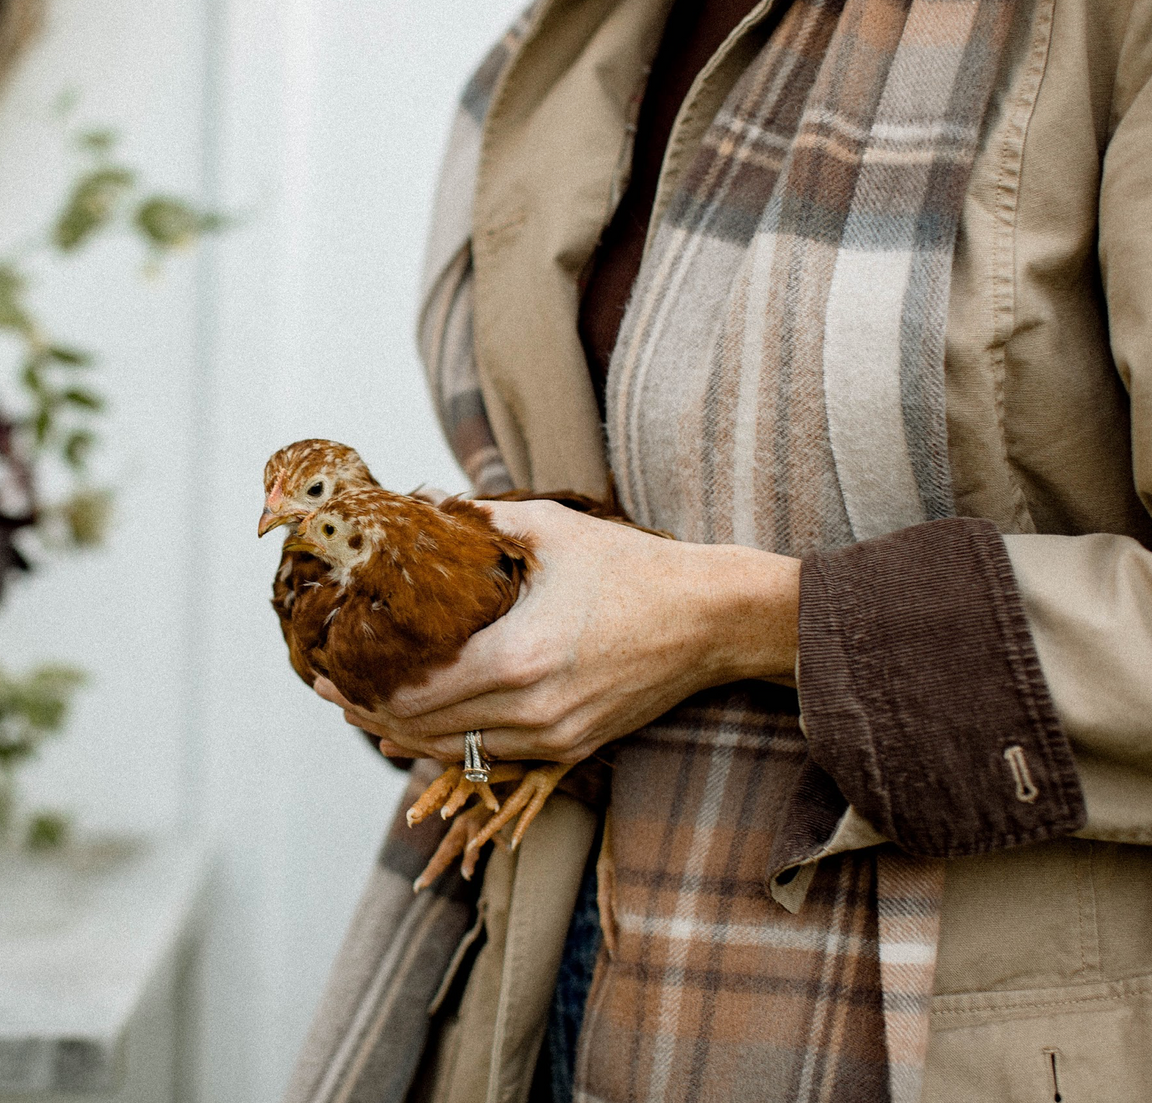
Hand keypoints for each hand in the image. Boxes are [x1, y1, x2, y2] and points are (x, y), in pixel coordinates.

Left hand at [314, 499, 799, 763]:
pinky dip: (452, 744)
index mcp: (518, 659)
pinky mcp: (574, 749)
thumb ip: (481, 520)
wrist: (710, 621)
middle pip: (425, 732)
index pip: (415, 694)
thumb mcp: (550, 530)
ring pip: (456, 754)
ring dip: (406, 734)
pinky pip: (494, 759)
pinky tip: (426, 728)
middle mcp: (532, 713)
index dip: (359, 687)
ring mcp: (555, 739)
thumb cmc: (633, 569)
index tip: (325, 670)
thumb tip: (427, 508)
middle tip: (330, 690)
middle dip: (368, 712)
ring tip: (366, 710)